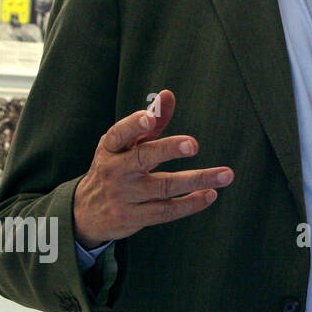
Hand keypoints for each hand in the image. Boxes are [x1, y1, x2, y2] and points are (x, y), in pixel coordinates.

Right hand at [72, 89, 232, 248]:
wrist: (86, 213)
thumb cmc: (116, 167)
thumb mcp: (126, 145)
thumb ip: (151, 121)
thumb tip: (168, 94)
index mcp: (111, 148)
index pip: (119, 134)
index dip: (133, 125)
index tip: (148, 118)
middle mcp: (114, 171)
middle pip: (143, 158)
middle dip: (167, 150)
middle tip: (193, 144)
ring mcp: (123, 196)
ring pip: (163, 187)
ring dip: (197, 180)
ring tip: (226, 175)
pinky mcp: (133, 218)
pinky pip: (166, 211)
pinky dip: (190, 204)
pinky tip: (210, 194)